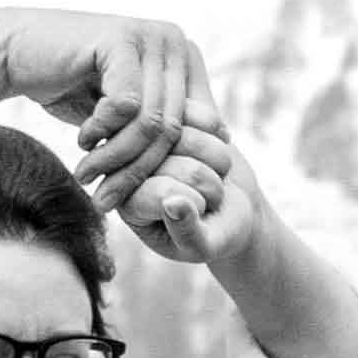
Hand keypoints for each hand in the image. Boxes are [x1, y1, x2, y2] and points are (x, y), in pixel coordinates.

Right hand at [0, 5, 219, 203]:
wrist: (15, 51)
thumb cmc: (70, 83)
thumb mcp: (125, 110)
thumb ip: (165, 122)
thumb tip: (223, 139)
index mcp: (183, 56)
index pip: (197, 126)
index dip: (167, 167)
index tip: (136, 196)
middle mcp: (173, 41)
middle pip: (173, 128)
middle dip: (139, 171)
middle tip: (107, 199)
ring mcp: (149, 36)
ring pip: (150, 122)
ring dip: (116, 159)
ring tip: (87, 174)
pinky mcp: (120, 40)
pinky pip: (124, 106)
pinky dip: (101, 132)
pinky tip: (81, 139)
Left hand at [122, 122, 241, 261]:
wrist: (230, 207)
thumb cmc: (212, 234)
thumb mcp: (202, 246)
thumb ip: (187, 232)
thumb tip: (173, 204)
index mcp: (127, 204)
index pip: (166, 192)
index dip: (199, 203)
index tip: (204, 216)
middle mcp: (127, 168)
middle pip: (181, 166)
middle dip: (210, 183)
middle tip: (211, 199)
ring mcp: (146, 138)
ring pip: (187, 134)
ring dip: (216, 158)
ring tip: (213, 176)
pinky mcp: (166, 113)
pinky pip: (194, 110)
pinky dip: (217, 130)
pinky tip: (218, 147)